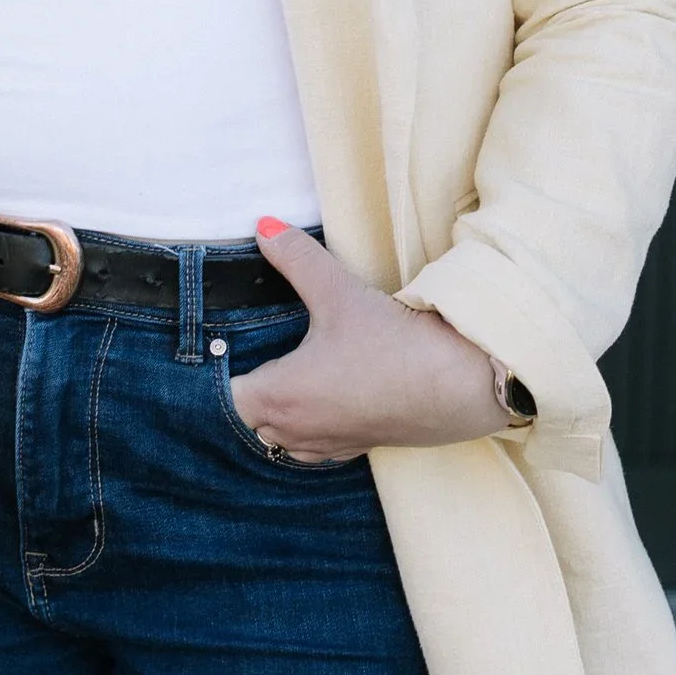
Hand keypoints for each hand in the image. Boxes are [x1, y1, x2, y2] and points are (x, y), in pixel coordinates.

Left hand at [231, 222, 511, 462]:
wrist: (461, 386)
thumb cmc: (395, 345)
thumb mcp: (340, 293)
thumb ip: (296, 259)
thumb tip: (264, 226)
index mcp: (279, 396)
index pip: (220, 399)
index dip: (214, 375)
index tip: (217, 351)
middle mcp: (295, 429)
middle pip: (245, 420)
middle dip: (240, 392)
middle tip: (242, 357)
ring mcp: (327, 445)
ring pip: (277, 438)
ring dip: (270, 415)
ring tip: (275, 380)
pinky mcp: (356, 448)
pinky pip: (310, 447)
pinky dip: (302, 428)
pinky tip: (317, 403)